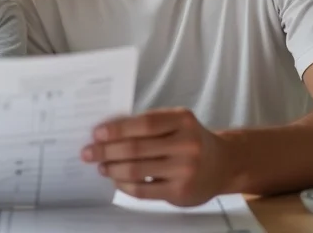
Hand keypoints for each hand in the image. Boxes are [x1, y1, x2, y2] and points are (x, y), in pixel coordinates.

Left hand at [81, 107, 233, 206]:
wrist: (224, 165)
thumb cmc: (190, 140)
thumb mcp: (177, 123)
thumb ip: (149, 125)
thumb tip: (107, 132)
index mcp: (182, 120)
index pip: (144, 123)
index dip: (117, 129)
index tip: (96, 133)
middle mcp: (187, 145)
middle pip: (136, 148)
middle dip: (106, 151)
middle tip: (88, 152)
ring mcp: (185, 170)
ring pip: (137, 170)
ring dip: (112, 168)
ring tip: (101, 166)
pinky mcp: (181, 192)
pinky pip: (143, 190)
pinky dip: (124, 185)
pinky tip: (116, 180)